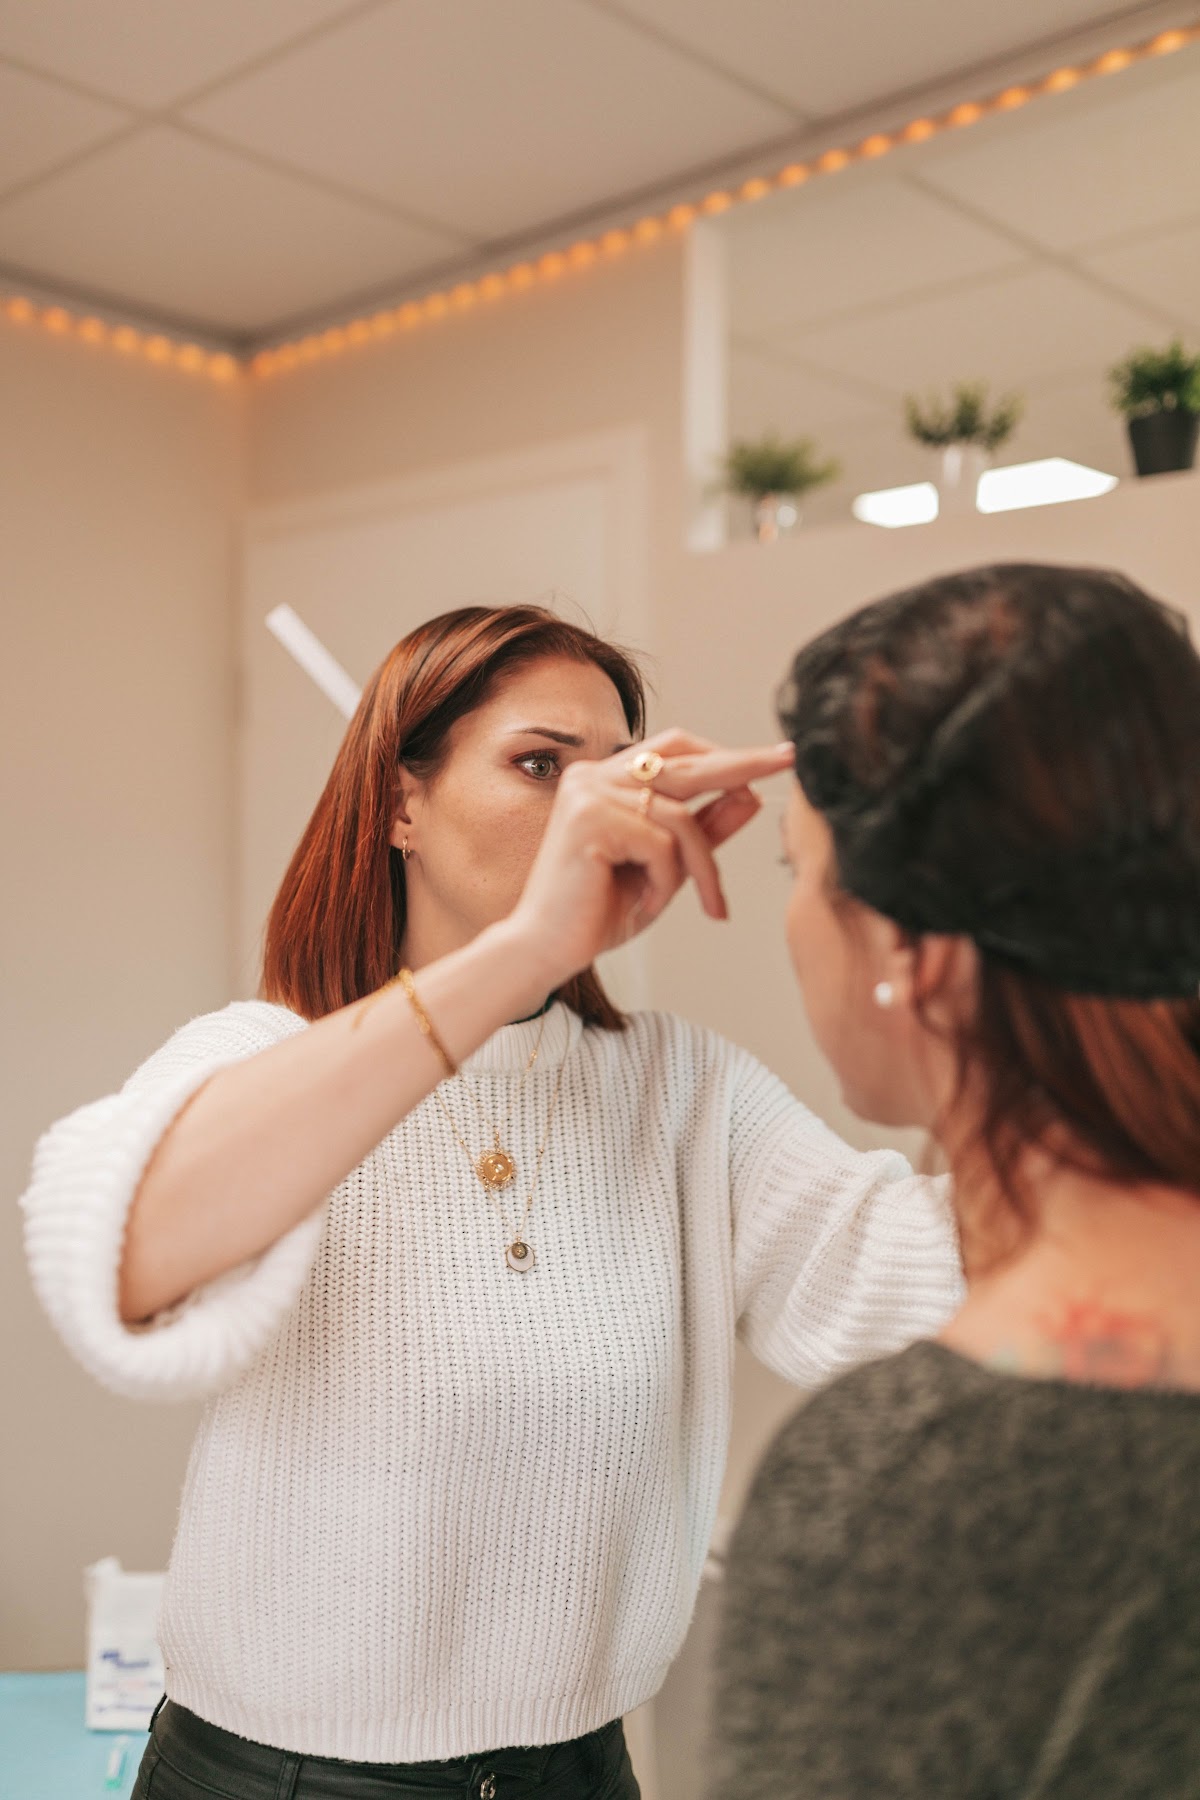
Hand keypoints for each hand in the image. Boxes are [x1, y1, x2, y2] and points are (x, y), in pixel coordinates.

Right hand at [505, 728, 794, 986]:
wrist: (545, 951)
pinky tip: (646, 903)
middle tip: (787, 758)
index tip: (772, 757)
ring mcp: (590, 793)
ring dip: (702, 868)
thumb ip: (703, 830)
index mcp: (608, 778)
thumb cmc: (599, 911)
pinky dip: (667, 882)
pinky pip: (662, 845)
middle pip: (685, 762)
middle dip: (742, 764)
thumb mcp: (667, 868)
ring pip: (680, 819)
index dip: (723, 753)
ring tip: (703, 903)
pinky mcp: (590, 820)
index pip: (676, 748)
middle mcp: (595, 775)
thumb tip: (751, 795)